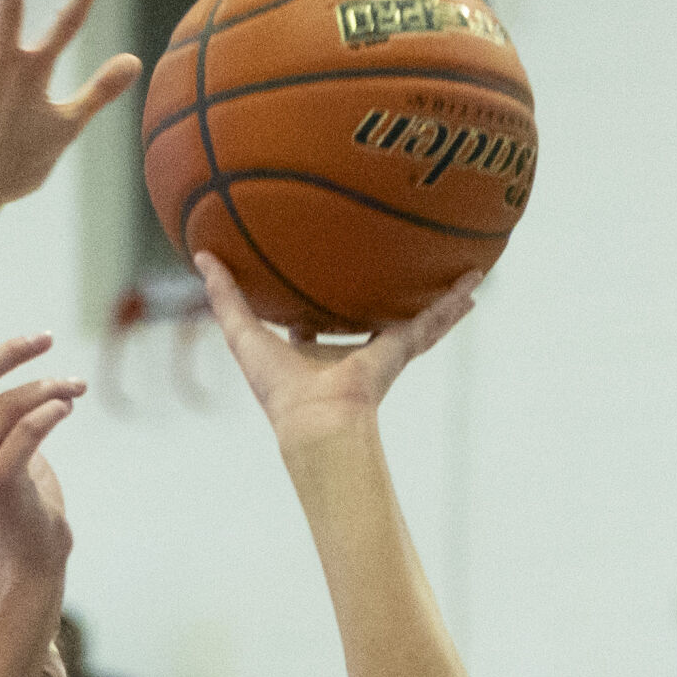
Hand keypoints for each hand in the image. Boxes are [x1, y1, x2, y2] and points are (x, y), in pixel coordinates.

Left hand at [194, 252, 480, 446]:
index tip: (323, 282)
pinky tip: (475, 279)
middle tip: (396, 274)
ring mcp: (381, 352)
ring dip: (434, 298)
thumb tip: (201, 256)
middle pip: (372, 317)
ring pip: (413, 318)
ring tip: (458, 274)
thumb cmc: (277, 388)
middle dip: (382, 299)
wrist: (315, 420)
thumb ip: (224, 295)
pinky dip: (453, 302)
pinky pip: (432, 320)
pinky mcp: (401, 351)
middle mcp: (352, 353)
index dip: (318, 304)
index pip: (317, 323)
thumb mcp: (243, 332)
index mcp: (314, 353)